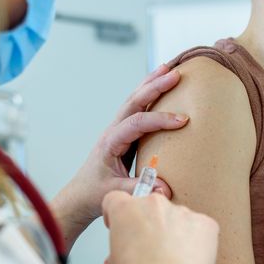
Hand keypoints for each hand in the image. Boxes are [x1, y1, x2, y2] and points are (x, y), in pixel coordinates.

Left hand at [52, 64, 188, 248]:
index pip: (136, 124)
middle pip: (134, 102)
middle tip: (174, 74)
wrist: (81, 194)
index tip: (182, 120)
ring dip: (151, 83)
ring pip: (134, 100)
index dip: (159, 120)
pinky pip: (137, 108)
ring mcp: (117, 129)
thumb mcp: (115, 192)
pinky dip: (149, 94)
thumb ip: (138, 188)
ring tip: (168, 68)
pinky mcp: (124, 133)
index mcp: (110, 142)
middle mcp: (113, 131)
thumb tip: (165, 188)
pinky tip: (160, 84)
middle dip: (154, 87)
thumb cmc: (95, 193)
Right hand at [99, 191, 218, 263]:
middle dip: (150, 225)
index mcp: (127, 208)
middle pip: (151, 208)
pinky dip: (198, 242)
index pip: (117, 200)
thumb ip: (117, 254)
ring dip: (175, 234)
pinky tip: (190, 259)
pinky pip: (202, 228)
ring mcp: (182, 211)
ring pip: (178, 219)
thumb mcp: (115, 262)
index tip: (124, 228)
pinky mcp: (205, 223)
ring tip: (172, 260)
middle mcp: (154, 203)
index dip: (119, 216)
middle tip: (150, 250)